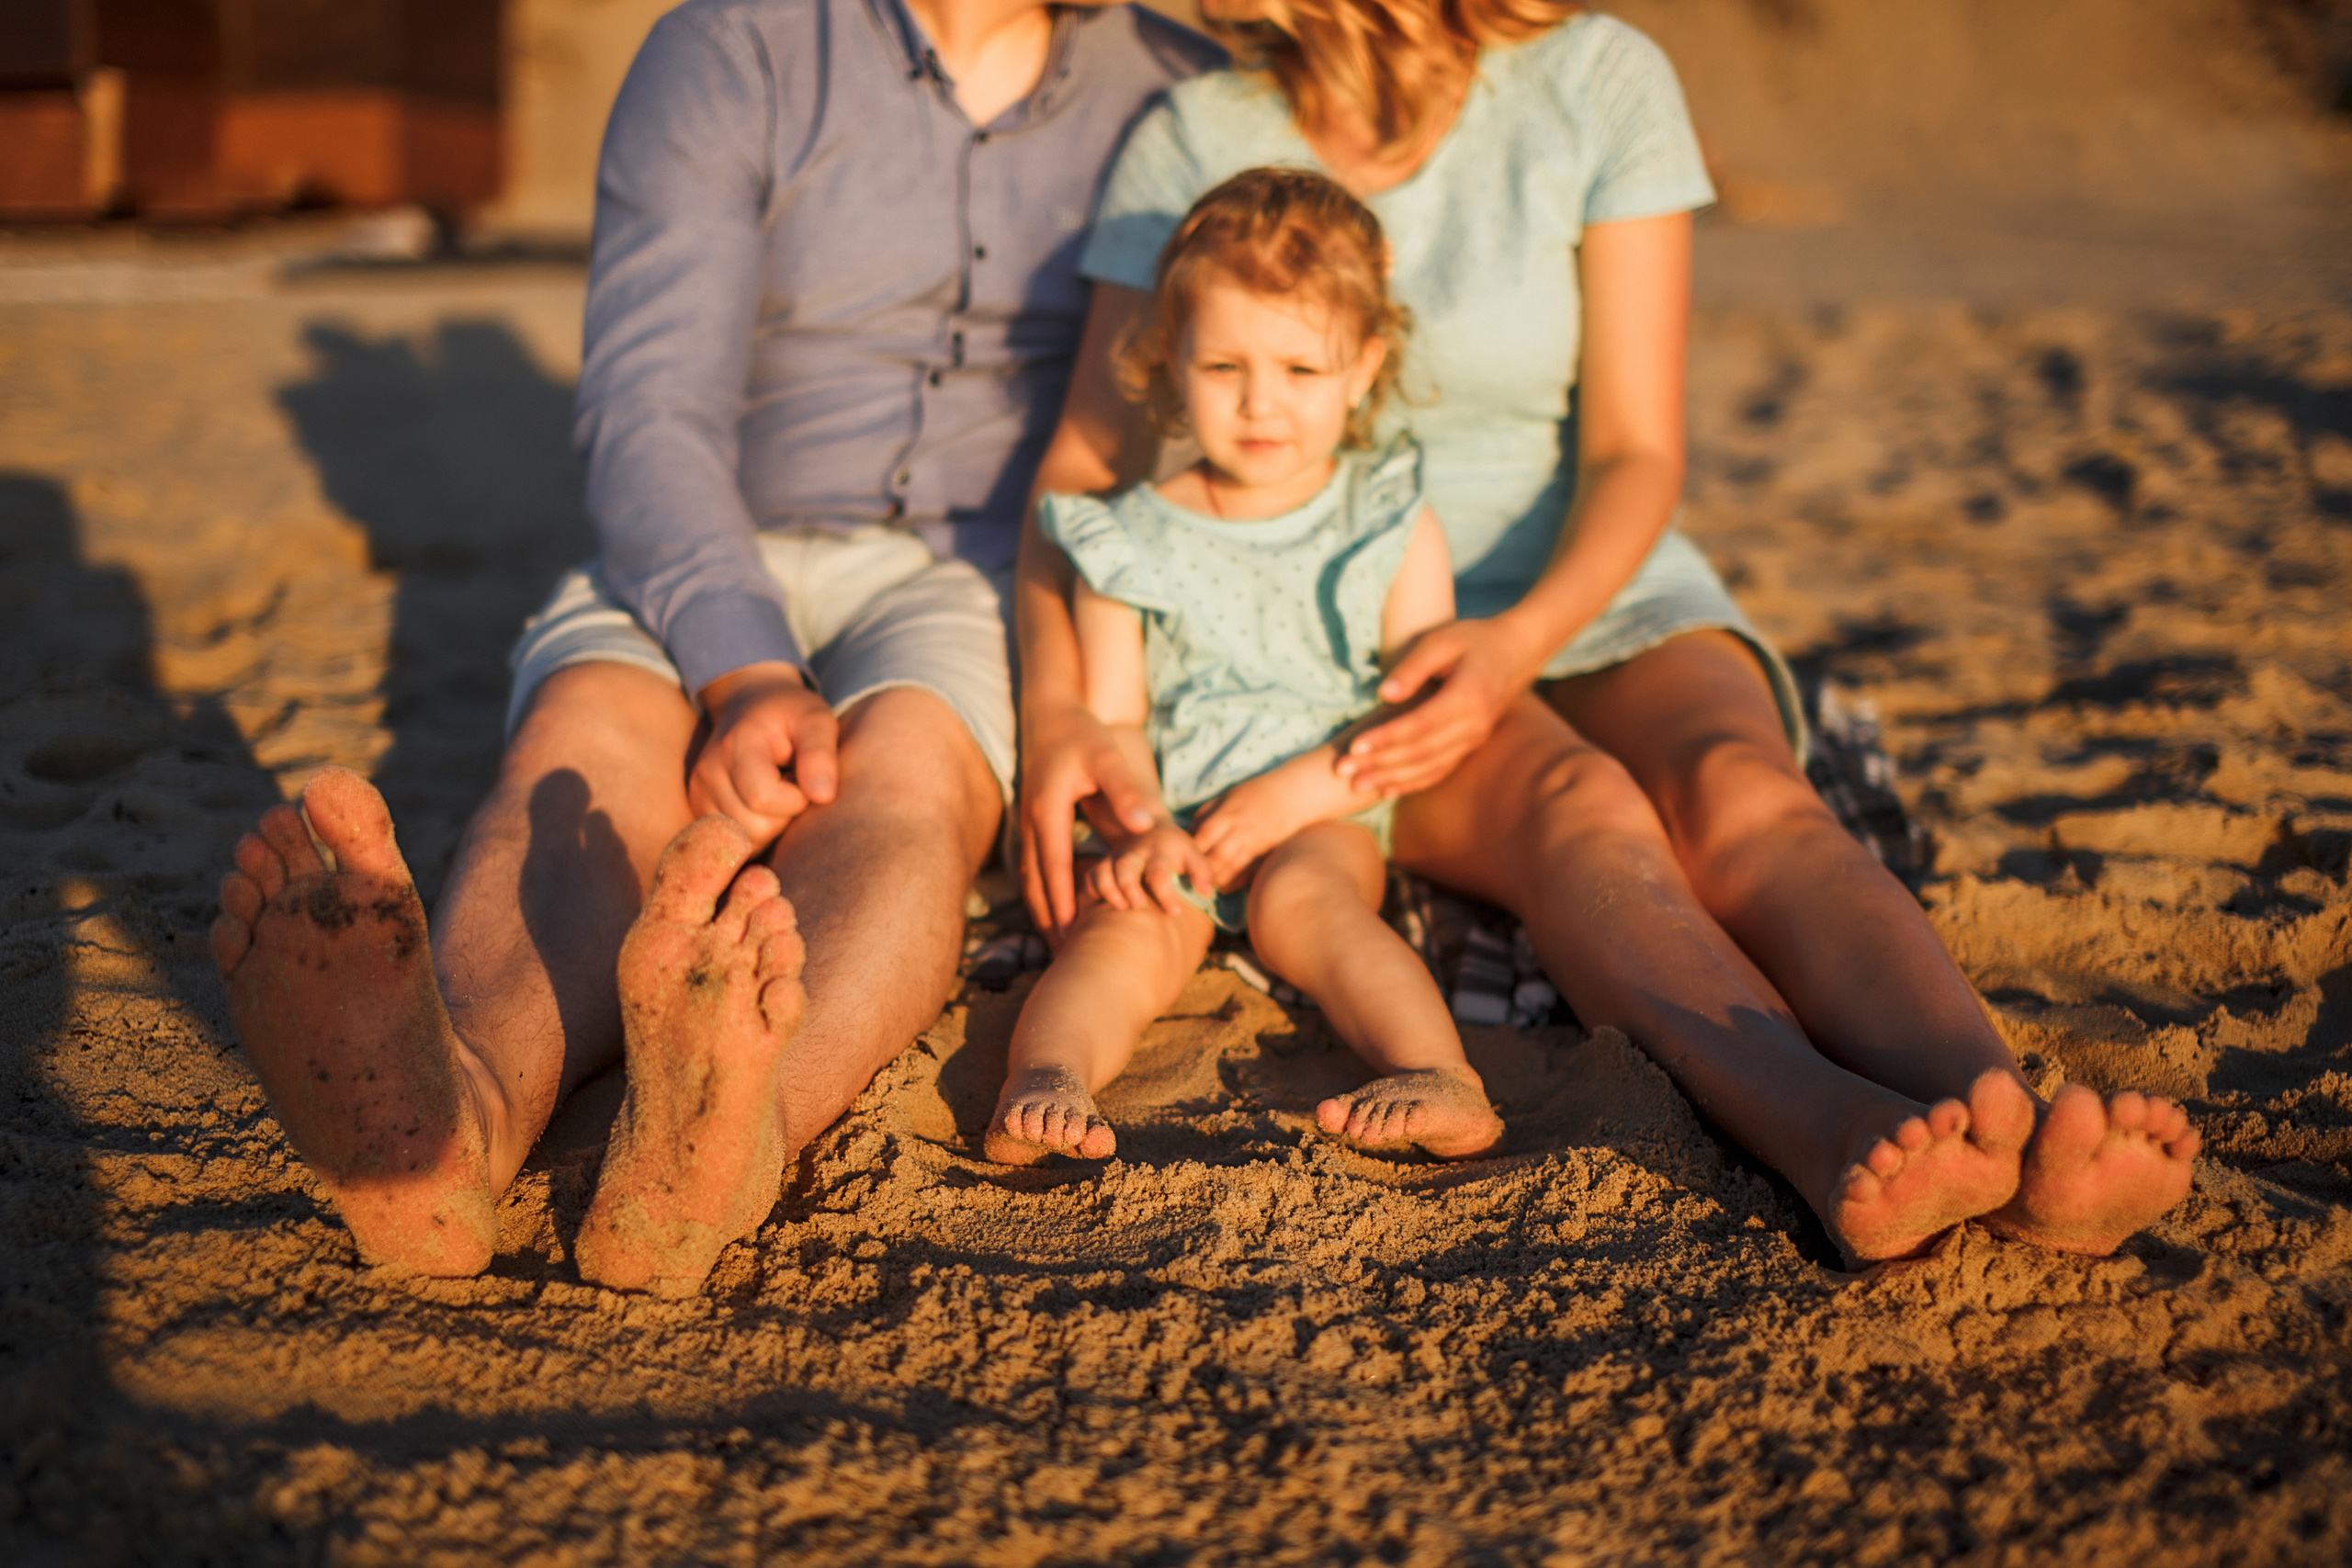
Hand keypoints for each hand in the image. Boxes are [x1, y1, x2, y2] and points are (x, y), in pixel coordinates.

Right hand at [688, 662, 837, 847]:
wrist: (748, 705)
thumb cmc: (790, 714)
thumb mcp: (816, 720)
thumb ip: (820, 754)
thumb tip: (823, 797)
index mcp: (736, 745)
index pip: (763, 798)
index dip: (796, 799)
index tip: (803, 779)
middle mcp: (709, 772)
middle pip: (753, 826)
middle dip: (784, 816)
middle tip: (790, 785)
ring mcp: (699, 793)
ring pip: (743, 841)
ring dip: (770, 826)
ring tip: (776, 792)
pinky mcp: (699, 810)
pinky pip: (734, 844)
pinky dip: (755, 833)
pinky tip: (761, 806)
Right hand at [1019, 697, 1158, 937]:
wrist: (1049, 711)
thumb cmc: (1081, 732)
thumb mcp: (1106, 757)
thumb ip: (1124, 791)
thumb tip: (1146, 825)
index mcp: (1049, 809)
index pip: (1055, 865)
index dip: (1062, 901)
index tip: (1071, 933)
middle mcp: (1032, 820)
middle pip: (1036, 881)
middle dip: (1048, 918)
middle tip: (1062, 955)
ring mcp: (1027, 822)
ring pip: (1030, 876)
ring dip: (1041, 910)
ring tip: (1055, 943)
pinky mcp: (1031, 821)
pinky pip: (1032, 865)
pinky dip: (1040, 891)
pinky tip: (1051, 909)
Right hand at [1087, 822, 1212, 917]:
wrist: (1148, 826)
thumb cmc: (1175, 849)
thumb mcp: (1193, 853)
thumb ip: (1202, 871)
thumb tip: (1207, 892)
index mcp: (1159, 852)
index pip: (1160, 872)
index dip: (1165, 894)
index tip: (1175, 912)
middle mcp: (1135, 854)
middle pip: (1125, 868)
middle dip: (1128, 887)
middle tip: (1138, 905)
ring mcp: (1116, 859)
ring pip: (1103, 872)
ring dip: (1109, 890)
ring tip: (1122, 907)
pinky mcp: (1103, 864)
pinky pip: (1090, 876)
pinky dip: (1094, 890)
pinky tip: (1103, 907)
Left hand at [1190, 768, 1333, 890]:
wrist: (1291, 794)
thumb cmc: (1254, 793)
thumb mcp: (1227, 796)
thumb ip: (1206, 813)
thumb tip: (1188, 833)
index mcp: (1229, 812)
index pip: (1205, 833)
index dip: (1192, 848)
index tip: (1180, 857)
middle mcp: (1241, 828)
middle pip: (1217, 854)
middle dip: (1202, 868)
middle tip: (1189, 876)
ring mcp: (1255, 841)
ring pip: (1232, 866)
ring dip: (1216, 878)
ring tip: (1204, 884)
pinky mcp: (1266, 851)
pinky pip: (1249, 871)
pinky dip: (1235, 881)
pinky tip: (1224, 888)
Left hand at [1339, 616, 1550, 798]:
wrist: (1516, 651)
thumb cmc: (1473, 639)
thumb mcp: (1441, 641)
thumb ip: (1412, 667)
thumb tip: (1383, 696)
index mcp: (1467, 698)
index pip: (1419, 726)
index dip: (1385, 738)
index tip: (1354, 746)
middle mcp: (1473, 726)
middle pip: (1420, 752)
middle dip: (1379, 764)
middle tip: (1342, 771)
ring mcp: (1474, 739)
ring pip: (1429, 767)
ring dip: (1391, 778)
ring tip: (1357, 786)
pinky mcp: (1471, 745)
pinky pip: (1440, 770)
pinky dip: (1413, 782)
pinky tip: (1387, 790)